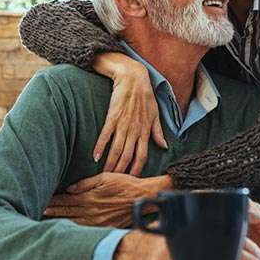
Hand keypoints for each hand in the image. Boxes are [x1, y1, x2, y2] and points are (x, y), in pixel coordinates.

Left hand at [44, 173, 172, 227]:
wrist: (141, 197)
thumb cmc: (124, 184)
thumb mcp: (104, 177)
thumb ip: (85, 183)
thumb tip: (69, 189)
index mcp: (90, 197)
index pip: (66, 200)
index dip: (54, 201)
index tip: (43, 200)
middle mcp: (91, 211)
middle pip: (67, 212)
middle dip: (53, 211)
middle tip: (40, 211)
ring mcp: (97, 221)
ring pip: (73, 222)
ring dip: (60, 221)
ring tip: (48, 220)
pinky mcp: (104, 227)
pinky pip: (85, 229)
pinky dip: (74, 228)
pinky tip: (67, 227)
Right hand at [91, 53, 167, 175]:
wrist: (133, 77)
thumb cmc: (145, 95)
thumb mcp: (155, 114)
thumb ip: (158, 132)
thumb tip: (164, 146)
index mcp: (146, 131)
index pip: (143, 156)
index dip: (137, 169)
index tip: (132, 180)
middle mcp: (135, 130)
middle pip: (128, 156)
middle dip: (121, 171)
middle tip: (114, 183)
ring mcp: (124, 124)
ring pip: (117, 149)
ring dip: (111, 163)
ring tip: (104, 175)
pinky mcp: (113, 116)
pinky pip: (106, 135)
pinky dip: (100, 147)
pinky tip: (95, 157)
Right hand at [113, 230, 259, 259]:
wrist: (123, 256)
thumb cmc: (150, 242)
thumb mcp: (170, 224)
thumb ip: (190, 219)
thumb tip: (218, 214)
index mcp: (192, 222)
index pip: (229, 232)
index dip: (250, 246)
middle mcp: (189, 236)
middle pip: (232, 249)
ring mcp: (181, 254)